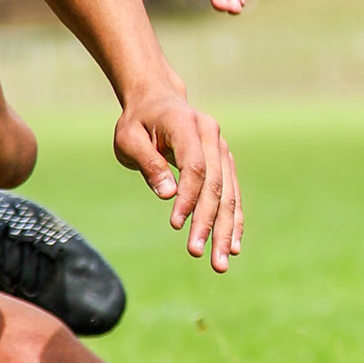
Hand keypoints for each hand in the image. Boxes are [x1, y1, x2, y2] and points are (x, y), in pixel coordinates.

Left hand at [113, 85, 242, 271]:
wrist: (158, 100)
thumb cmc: (138, 122)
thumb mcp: (129, 138)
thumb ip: (148, 163)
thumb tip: (168, 195)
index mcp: (187, 124)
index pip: (194, 166)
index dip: (188, 197)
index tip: (176, 225)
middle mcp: (212, 136)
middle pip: (216, 185)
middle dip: (208, 222)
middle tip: (196, 253)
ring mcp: (222, 149)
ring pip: (229, 194)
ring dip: (225, 230)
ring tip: (219, 262)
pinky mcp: (225, 163)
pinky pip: (233, 195)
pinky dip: (234, 221)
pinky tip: (234, 247)